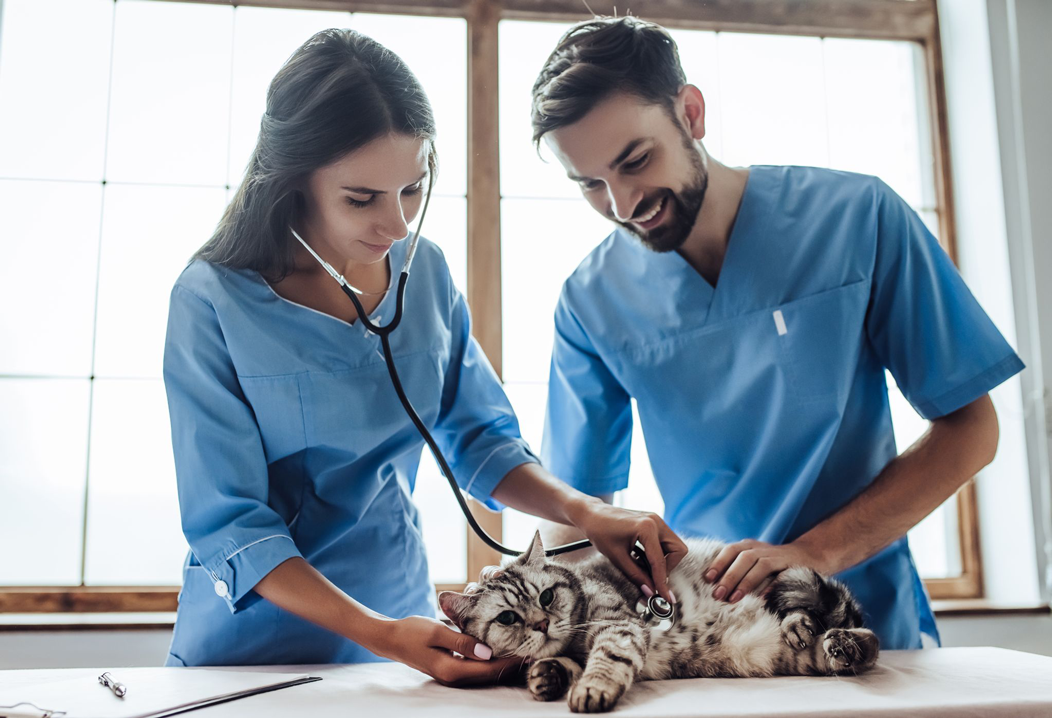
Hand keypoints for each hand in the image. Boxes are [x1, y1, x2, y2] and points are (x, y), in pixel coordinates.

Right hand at [369, 615, 526, 686]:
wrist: (390, 638)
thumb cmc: (411, 632)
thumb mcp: (437, 632)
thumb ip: (462, 642)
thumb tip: (488, 651)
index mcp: (452, 670)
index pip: (489, 669)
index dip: (511, 661)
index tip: (529, 650)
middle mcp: (454, 677)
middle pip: (490, 673)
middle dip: (511, 662)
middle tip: (532, 647)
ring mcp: (452, 674)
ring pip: (484, 671)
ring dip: (502, 660)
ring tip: (522, 646)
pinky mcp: (451, 666)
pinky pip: (476, 665)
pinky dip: (490, 658)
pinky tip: (499, 646)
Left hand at [569, 498, 687, 603]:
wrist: (592, 514)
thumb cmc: (600, 532)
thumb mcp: (617, 558)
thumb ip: (636, 576)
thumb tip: (650, 592)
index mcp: (646, 528)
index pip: (660, 562)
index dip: (662, 582)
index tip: (666, 598)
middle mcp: (656, 521)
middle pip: (678, 550)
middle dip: (669, 567)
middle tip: (654, 577)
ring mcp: (656, 520)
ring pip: (674, 545)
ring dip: (664, 560)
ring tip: (645, 567)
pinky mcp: (653, 522)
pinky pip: (665, 540)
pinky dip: (659, 553)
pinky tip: (642, 558)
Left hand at [703, 539, 825, 602]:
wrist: (809, 556)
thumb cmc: (774, 563)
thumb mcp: (754, 561)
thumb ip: (737, 569)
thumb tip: (716, 587)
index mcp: (750, 546)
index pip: (730, 550)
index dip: (718, 563)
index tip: (708, 579)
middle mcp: (762, 549)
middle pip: (743, 558)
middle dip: (729, 576)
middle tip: (718, 594)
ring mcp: (778, 556)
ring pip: (759, 565)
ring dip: (745, 582)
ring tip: (734, 598)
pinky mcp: (793, 567)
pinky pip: (780, 576)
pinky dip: (770, 586)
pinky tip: (761, 598)